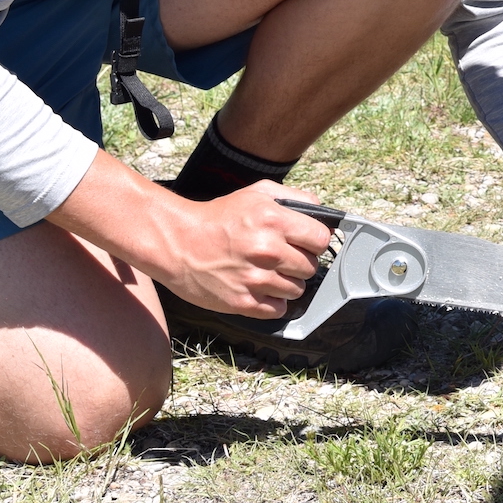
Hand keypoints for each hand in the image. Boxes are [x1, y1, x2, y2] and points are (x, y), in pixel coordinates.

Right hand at [159, 181, 331, 317]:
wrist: (177, 242)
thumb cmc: (219, 217)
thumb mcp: (258, 193)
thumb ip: (297, 199)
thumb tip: (325, 215)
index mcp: (273, 220)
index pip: (321, 239)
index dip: (315, 242)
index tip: (305, 243)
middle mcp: (267, 250)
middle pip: (311, 267)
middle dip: (300, 262)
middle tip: (282, 258)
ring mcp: (254, 278)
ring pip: (297, 290)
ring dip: (287, 283)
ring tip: (268, 272)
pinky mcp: (241, 302)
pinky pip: (278, 309)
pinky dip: (273, 302)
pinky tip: (261, 289)